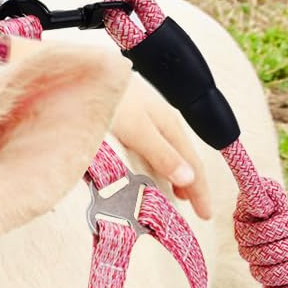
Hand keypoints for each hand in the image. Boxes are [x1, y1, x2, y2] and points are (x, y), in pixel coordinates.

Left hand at [111, 78, 211, 218]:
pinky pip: (148, 150)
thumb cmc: (110, 95)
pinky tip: (148, 171)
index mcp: (168, 124)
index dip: (200, 190)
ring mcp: (143, 121)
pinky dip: (154, 167)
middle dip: (191, 184)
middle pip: (182, 159)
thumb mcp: (137, 128)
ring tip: (177, 196)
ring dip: (173, 176)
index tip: (206, 215)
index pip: (192, 164)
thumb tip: (189, 179)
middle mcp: (159, 122)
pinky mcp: (125, 122)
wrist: (80, 72)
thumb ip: (161, 153)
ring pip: (165, 155)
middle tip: (196, 211)